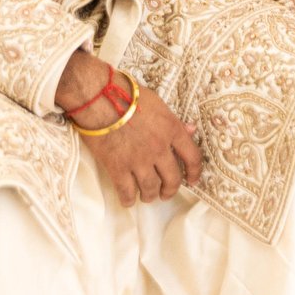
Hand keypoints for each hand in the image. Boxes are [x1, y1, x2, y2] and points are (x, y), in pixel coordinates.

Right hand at [59, 55, 202, 205]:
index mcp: (171, 129)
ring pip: (150, 188)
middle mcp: (159, 148)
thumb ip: (174, 120)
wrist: (99, 97)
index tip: (192, 180)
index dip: (194, 171)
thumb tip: (190, 129)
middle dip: (170, 189)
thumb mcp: (157, 103)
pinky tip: (128, 200)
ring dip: (150, 196)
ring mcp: (139, 160)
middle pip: (172, 178)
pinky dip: (128, 199)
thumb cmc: (127, 94)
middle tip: (166, 193)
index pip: (192, 156)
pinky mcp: (118, 168)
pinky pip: (126, 191)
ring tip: (147, 196)